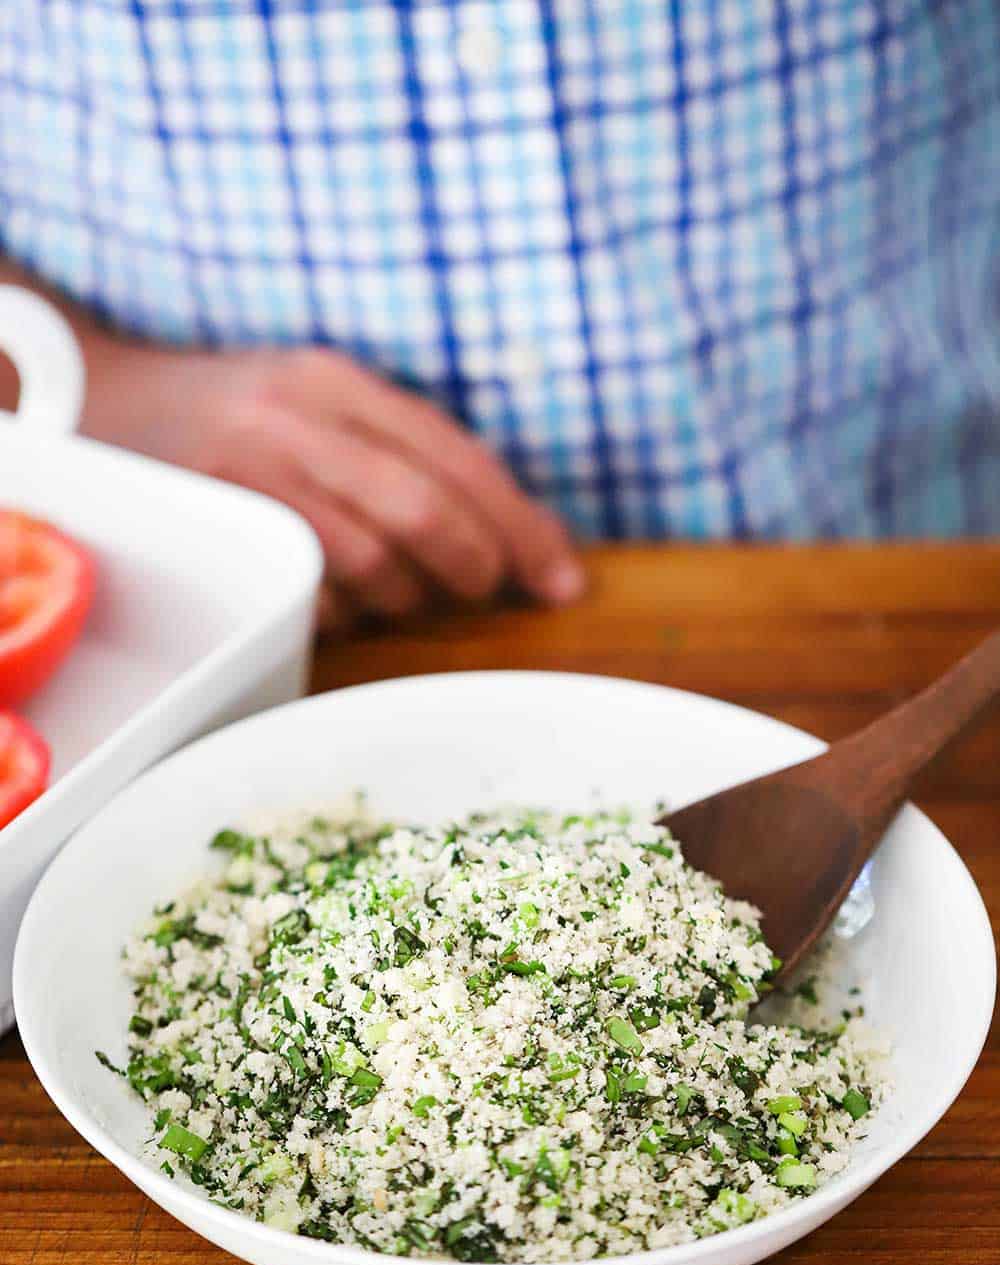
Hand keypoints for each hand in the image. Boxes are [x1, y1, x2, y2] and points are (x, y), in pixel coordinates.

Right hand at [82, 341, 585, 621]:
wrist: (107, 402)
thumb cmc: (238, 416)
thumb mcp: (320, 402)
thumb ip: (402, 450)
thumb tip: (505, 532)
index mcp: (339, 380)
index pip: (458, 458)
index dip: (521, 526)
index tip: (562, 579)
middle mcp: (295, 417)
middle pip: (422, 509)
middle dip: (474, 564)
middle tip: (484, 589)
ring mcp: (248, 471)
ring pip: (368, 560)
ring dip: (405, 595)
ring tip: (401, 592)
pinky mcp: (216, 526)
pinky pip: (305, 594)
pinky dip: (340, 613)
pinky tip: (336, 599)